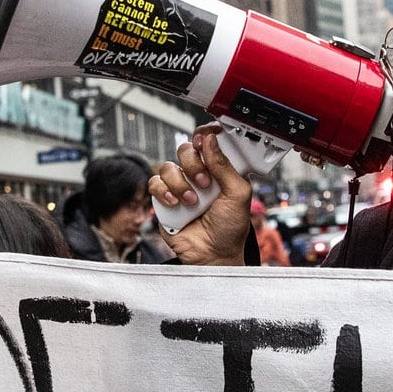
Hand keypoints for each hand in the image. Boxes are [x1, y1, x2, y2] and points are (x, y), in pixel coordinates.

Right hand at [148, 125, 252, 265]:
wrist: (213, 255)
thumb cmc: (230, 229)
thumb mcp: (238, 194)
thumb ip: (225, 166)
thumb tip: (211, 140)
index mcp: (219, 170)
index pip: (208, 142)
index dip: (204, 136)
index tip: (204, 139)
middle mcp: (198, 175)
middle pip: (185, 150)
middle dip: (194, 164)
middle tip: (205, 183)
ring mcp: (180, 187)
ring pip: (168, 166)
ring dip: (180, 183)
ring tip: (192, 202)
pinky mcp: (164, 200)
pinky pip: (154, 183)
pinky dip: (164, 192)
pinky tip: (176, 204)